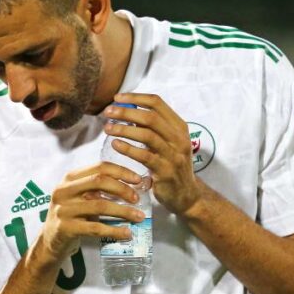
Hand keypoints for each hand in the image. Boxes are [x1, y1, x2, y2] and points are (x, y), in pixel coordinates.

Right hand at [38, 162, 143, 263]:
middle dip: (122, 189)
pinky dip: (114, 230)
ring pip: (100, 205)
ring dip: (123, 211)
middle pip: (99, 181)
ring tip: (139, 217)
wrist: (50, 241)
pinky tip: (127, 233)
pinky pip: (95, 228)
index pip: (99, 167)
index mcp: (70, 178)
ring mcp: (63, 209)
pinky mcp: (65, 228)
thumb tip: (136, 185)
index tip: (138, 179)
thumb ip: (100, 189)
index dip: (121, 171)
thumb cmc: (72, 216)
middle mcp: (64, 190)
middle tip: (137, 199)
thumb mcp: (81, 197)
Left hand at [103, 93, 201, 215]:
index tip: (117, 98)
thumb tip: (126, 110)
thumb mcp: (166, 143)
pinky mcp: (166, 171)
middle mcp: (179, 138)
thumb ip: (151, 128)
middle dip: (126, 111)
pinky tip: (115, 144)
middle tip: (108, 112)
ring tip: (107, 128)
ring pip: (147, 135)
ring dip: (124, 129)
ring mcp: (174, 155)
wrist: (186, 195)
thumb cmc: (170, 165)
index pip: (157, 103)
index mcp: (179, 127)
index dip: (136, 97)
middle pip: (151, 117)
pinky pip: (145, 156)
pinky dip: (128, 149)